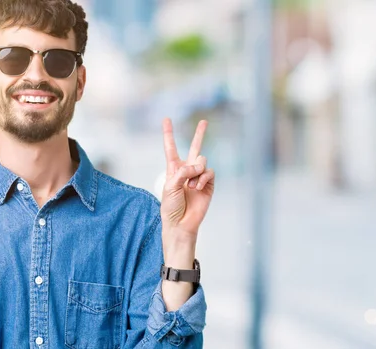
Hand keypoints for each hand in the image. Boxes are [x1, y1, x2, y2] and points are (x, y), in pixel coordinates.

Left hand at [160, 118, 214, 247]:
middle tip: (204, 121)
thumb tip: (198, 166)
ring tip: (190, 186)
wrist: (181, 223)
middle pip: (195, 147)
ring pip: (202, 161)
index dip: (169, 133)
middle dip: (200, 134)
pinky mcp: (208, 184)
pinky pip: (209, 172)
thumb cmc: (171, 207)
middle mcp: (187, 170)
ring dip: (196, 172)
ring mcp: (198, 177)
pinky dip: (203, 179)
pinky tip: (197, 188)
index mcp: (173, 169)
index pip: (171, 148)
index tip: (166, 119)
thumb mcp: (170, 186)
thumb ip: (182, 172)